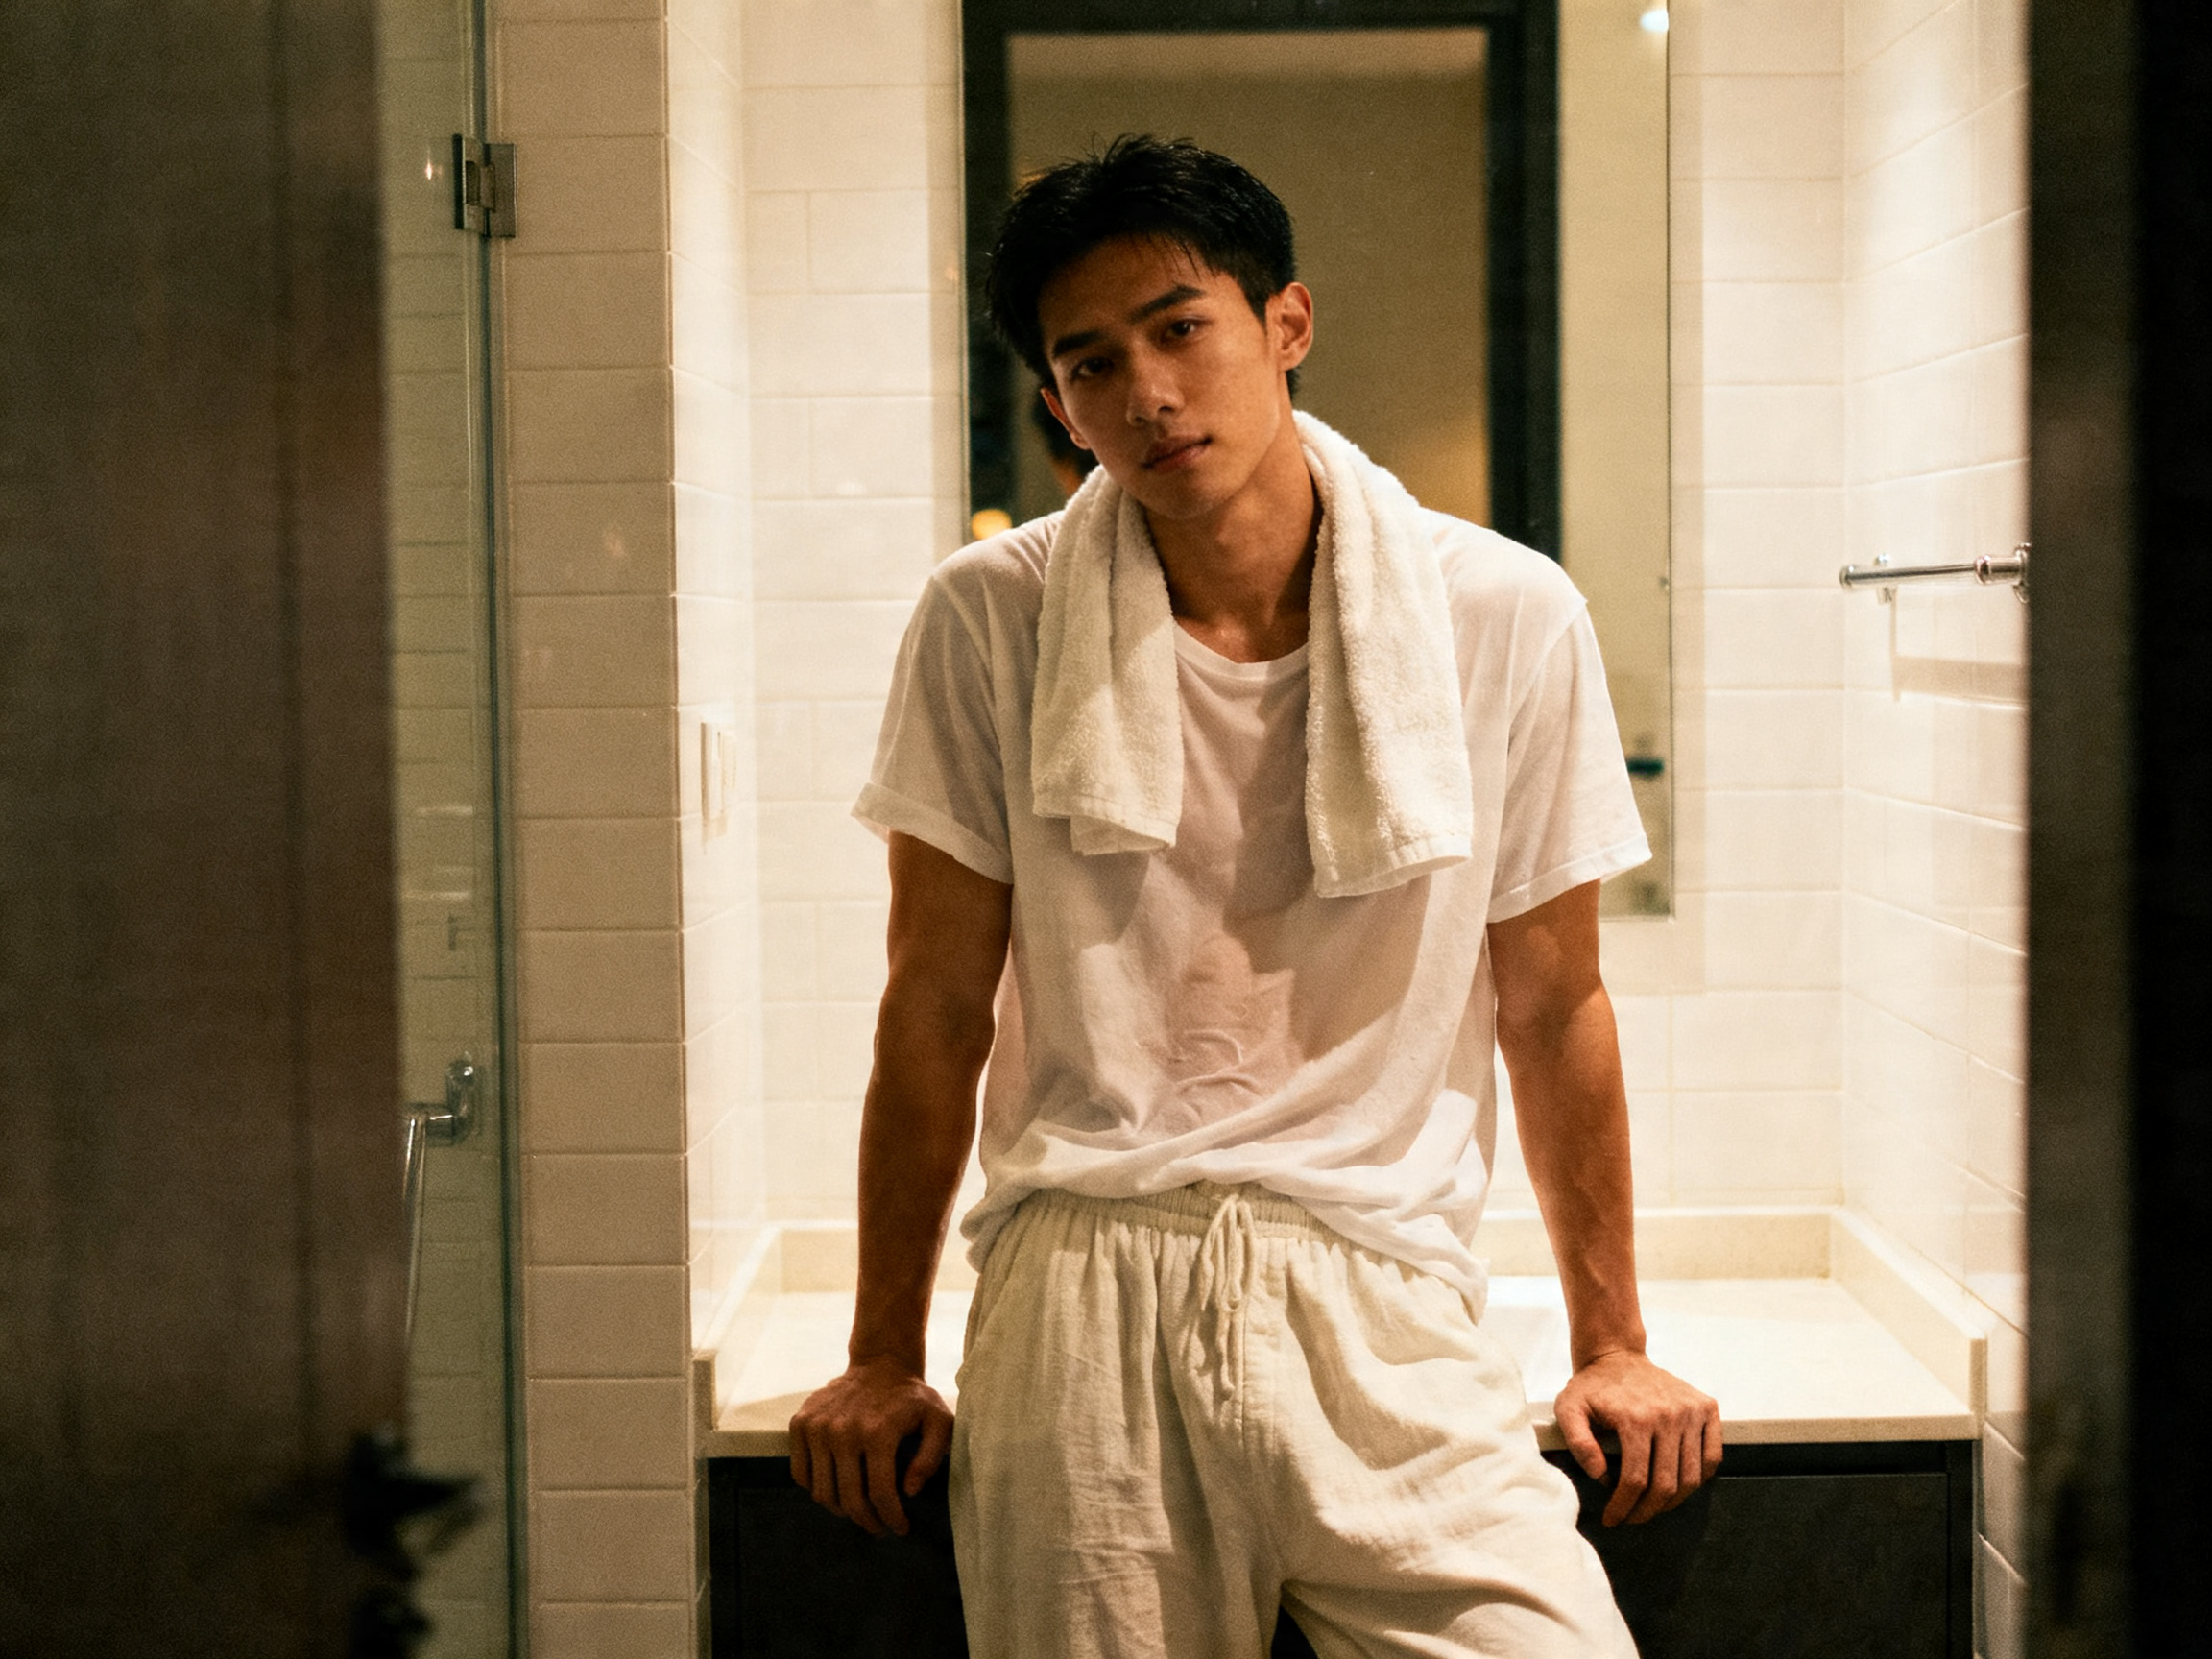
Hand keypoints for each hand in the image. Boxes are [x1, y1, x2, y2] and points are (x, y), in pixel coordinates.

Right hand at [789, 1356, 954, 1536]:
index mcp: (877, 1431)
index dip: (891, 1518)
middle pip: (848, 1499)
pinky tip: (837, 1487)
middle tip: (880, 1528)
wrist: (880, 1364)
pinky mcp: (801, 1423)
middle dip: (867, 1522)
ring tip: (859, 1511)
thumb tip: (910, 1491)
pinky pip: (800, 1474)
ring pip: (822, 1492)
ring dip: (841, 1510)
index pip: (879, 1493)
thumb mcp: (939, 1421)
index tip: (900, 1528)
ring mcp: (817, 1426)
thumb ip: (932, 1457)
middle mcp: (842, 1430)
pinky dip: (816, 1488)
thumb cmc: (912, 1399)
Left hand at [1554, 1349, 1721, 1526]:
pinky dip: (1699, 1478)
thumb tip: (1601, 1476)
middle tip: (1632, 1518)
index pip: (1636, 1479)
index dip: (1624, 1507)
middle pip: (1667, 1483)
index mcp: (1636, 1418)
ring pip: (1692, 1476)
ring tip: (1653, 1505)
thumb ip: (1578, 1443)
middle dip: (1647, 1510)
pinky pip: (1712, 1457)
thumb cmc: (1592, 1387)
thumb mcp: (1568, 1409)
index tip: (1613, 1519)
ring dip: (1673, 1501)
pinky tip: (1678, 1484)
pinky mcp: (1706, 1408)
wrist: (1616, 1355)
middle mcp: (1669, 1414)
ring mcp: (1691, 1411)